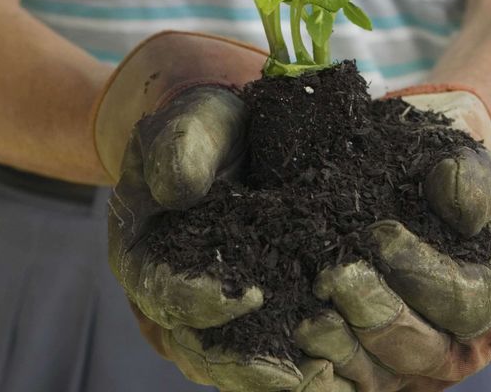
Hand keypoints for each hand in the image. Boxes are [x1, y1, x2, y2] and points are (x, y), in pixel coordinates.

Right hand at [100, 32, 347, 389]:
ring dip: (283, 376)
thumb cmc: (205, 127)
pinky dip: (305, 364)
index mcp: (144, 256)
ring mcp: (216, 312)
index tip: (249, 298)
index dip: (202, 302)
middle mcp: (175, 296)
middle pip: (202, 348)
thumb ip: (179, 149)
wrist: (229, 132)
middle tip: (298, 372)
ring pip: (241, 362)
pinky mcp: (259, 312)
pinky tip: (346, 371)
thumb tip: (180, 189)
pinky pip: (275, 352)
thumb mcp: (189, 124)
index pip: (165, 294)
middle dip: (248, 364)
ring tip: (330, 378)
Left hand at [295, 87, 490, 389]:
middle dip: (376, 314)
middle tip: (335, 276)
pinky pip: (339, 387)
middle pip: (421, 349)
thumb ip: (473, 178)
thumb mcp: (469, 163)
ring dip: (341, 348)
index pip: (467, 302)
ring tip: (308, 318)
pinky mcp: (365, 374)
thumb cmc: (441, 173)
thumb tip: (456, 198)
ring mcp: (409, 366)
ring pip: (378, 375)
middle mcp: (458, 342)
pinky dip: (313, 377)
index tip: (381, 235)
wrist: (409, 184)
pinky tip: (289, 346)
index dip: (425, 273)